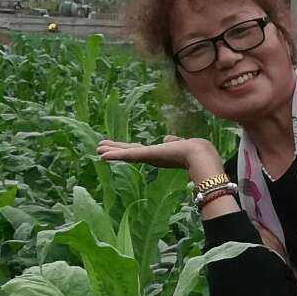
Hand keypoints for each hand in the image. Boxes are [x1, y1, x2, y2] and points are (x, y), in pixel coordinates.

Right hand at [97, 136, 226, 185]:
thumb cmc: (193, 150)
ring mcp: (148, 157)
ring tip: (98, 150)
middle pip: (128, 153)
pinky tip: (103, 155)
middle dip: (114, 151)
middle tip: (99, 150)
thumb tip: (167, 138)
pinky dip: (115, 155)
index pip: (137, 150)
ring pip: (125, 154)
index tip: (114, 148)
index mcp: (156, 153)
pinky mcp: (146, 155)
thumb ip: (172, 141)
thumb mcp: (179, 143)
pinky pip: (127, 155)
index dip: (125, 149)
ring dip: (111, 152)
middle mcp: (150, 157)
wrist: (198, 155)